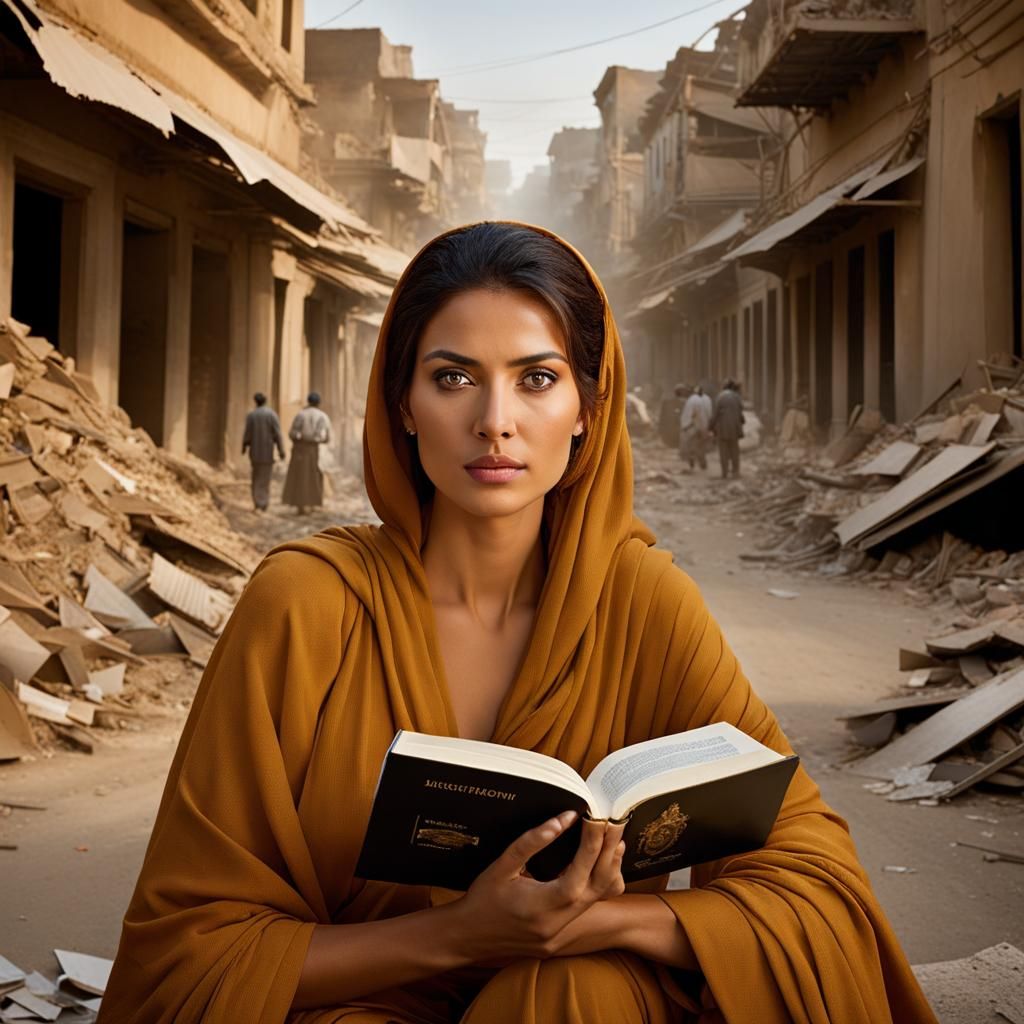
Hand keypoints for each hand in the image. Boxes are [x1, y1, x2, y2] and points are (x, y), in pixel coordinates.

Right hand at [446, 812, 625, 963]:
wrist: (466, 936)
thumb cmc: (482, 898)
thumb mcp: (502, 865)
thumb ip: (532, 842)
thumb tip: (563, 819)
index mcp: (541, 906)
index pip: (579, 874)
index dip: (592, 845)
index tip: (597, 820)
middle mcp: (556, 924)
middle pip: (597, 889)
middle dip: (608, 854)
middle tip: (614, 825)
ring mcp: (559, 935)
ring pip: (596, 901)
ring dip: (605, 869)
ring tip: (612, 841)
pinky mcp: (558, 938)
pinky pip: (585, 909)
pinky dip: (593, 885)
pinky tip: (595, 865)